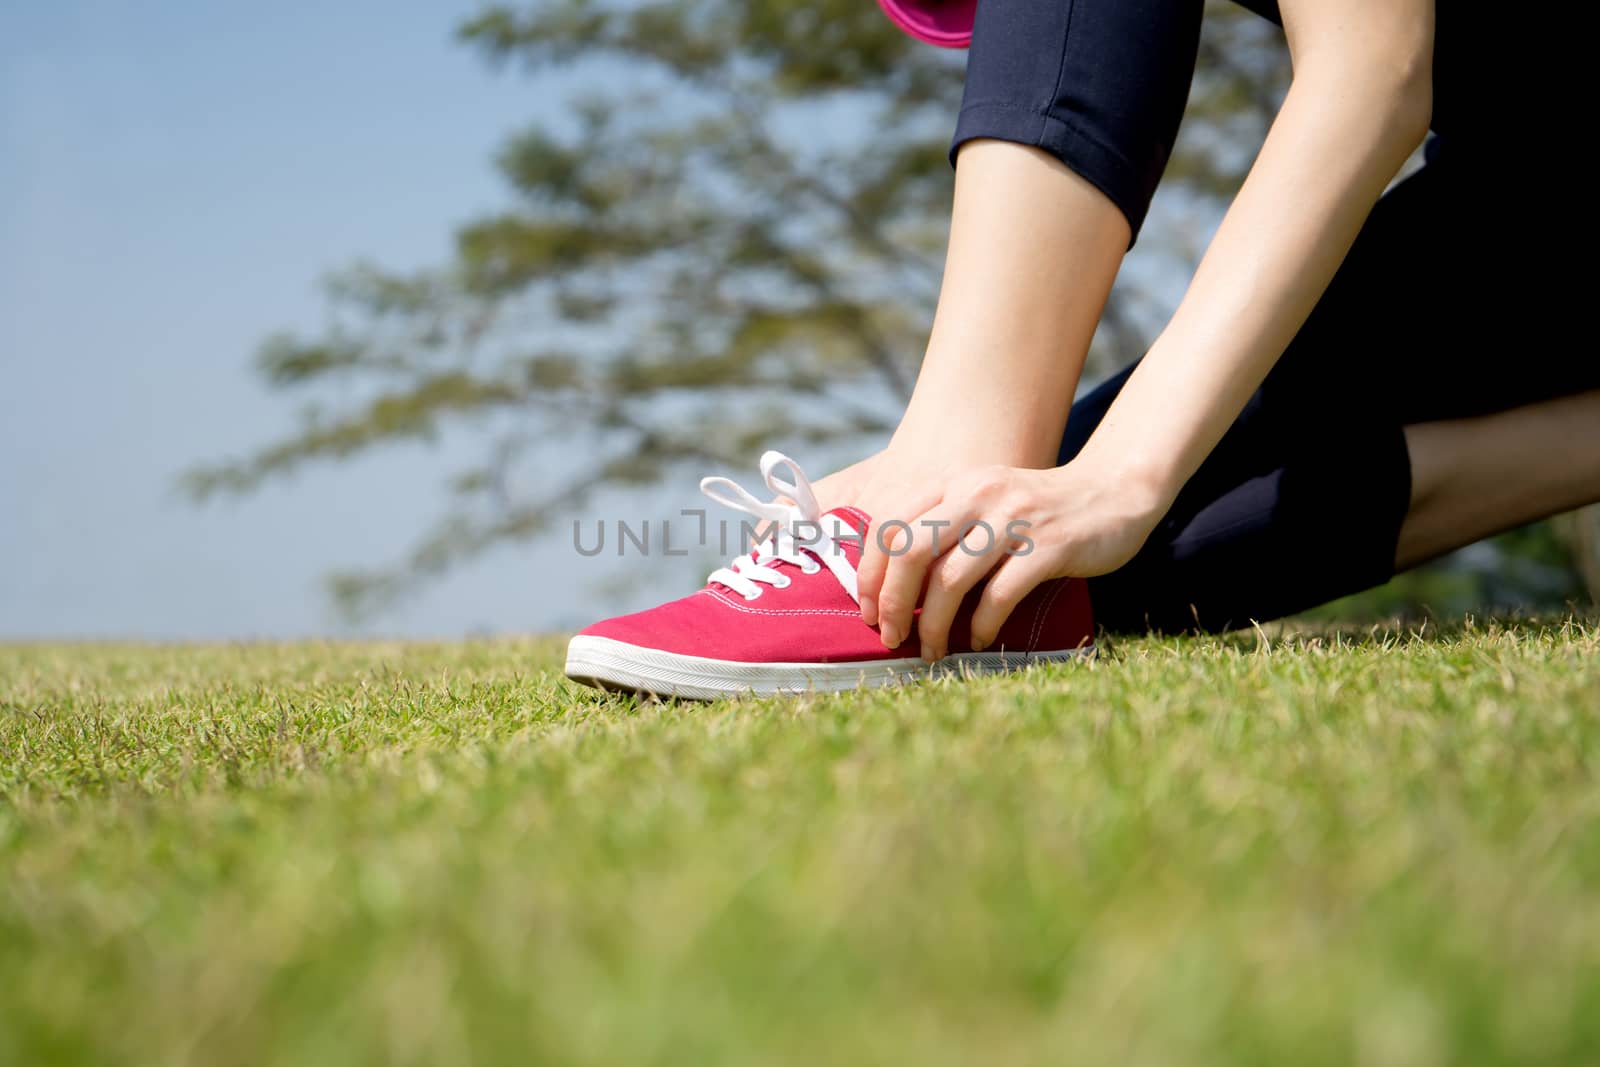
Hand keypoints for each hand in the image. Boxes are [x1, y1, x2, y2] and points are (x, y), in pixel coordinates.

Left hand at [856, 459, 1167, 659]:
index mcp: (953, 484)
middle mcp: (977, 493)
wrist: (1113, 493)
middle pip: (910, 552)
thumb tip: (888, 585)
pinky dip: (981, 625)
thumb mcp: (982, 504)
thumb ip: (941, 530)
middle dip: (892, 603)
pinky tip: (977, 640)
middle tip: (891, 637)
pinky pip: (999, 595)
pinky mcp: (1049, 546)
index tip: (868, 612)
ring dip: (934, 625)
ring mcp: (1014, 519)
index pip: (888, 526)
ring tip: (932, 650)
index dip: (869, 575)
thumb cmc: (1036, 511)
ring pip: (951, 579)